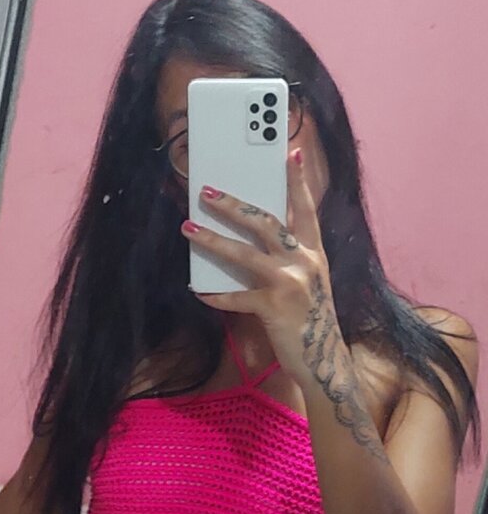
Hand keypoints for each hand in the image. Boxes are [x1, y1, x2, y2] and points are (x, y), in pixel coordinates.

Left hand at [182, 149, 340, 386]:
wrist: (324, 361)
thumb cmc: (310, 321)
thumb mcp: (308, 282)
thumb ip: (288, 259)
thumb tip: (249, 239)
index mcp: (314, 252)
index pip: (305, 209)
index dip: (298, 181)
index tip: (290, 152)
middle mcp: (305, 262)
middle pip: (265, 222)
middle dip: (233, 204)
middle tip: (207, 191)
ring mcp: (291, 283)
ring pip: (245, 253)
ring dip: (213, 239)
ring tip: (188, 228)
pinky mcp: (275, 308)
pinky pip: (237, 297)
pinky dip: (216, 296)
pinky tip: (200, 293)